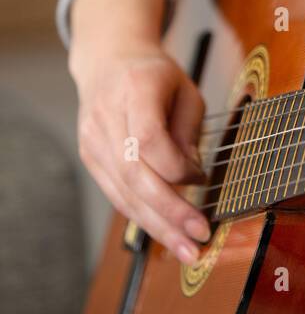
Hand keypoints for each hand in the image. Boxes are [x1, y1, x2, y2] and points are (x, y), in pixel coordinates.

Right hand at [73, 43, 210, 264]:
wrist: (108, 62)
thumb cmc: (155, 75)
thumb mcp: (185, 90)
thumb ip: (188, 131)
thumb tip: (192, 178)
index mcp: (135, 89)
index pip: (149, 139)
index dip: (177, 168)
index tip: (204, 178)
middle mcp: (106, 117)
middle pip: (134, 175)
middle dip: (169, 213)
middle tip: (197, 240)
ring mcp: (93, 140)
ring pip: (123, 193)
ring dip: (157, 227)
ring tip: (186, 251)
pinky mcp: (90, 158)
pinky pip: (117, 194)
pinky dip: (142, 216)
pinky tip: (164, 233)